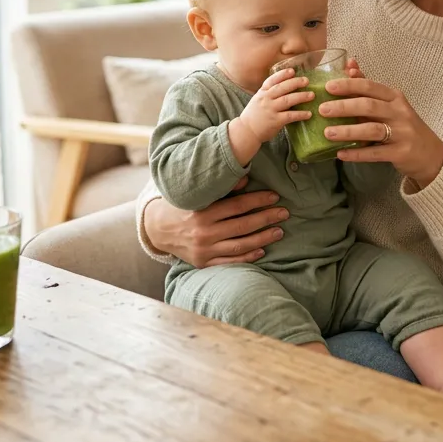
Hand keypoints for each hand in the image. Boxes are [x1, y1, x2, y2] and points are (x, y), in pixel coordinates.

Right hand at [143, 177, 289, 266]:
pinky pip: (230, 261)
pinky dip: (247, 256)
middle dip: (266, 218)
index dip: (258, 200)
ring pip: (240, 245)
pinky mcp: (203, 262)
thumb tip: (247, 178)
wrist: (158, 230)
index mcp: (202, 212)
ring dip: (262, 238)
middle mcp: (203, 232)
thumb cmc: (182, 206)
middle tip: (284, 213)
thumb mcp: (197, 194)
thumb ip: (222, 189)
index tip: (274, 197)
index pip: (237, 206)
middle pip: (242, 225)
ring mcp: (204, 249)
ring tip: (279, 231)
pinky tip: (262, 250)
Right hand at [234, 68, 313, 149]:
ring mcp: (270, 109)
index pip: (272, 80)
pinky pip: (290, 116)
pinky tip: (309, 114)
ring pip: (288, 100)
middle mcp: (266, 99)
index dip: (282, 74)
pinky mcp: (275, 121)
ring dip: (301, 96)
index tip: (292, 71)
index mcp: (262, 92)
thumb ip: (269, 93)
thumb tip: (287, 85)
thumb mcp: (258, 99)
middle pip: (282, 87)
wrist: (246, 131)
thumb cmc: (255, 115)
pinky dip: (300, 114)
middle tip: (307, 81)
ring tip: (312, 95)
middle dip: (295, 83)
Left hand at [319, 62, 442, 189]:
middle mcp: (400, 112)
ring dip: (348, 131)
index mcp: (395, 97)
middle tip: (322, 110)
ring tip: (327, 133)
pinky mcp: (401, 153)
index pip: (370, 87)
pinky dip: (357, 153)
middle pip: (369, 106)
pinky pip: (375, 153)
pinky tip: (340, 154)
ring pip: (371, 129)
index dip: (349, 85)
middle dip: (344, 107)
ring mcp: (402, 133)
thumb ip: (368, 88)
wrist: (431, 154)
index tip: (328, 87)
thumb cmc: (404, 126)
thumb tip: (349, 65)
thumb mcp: (390, 105)